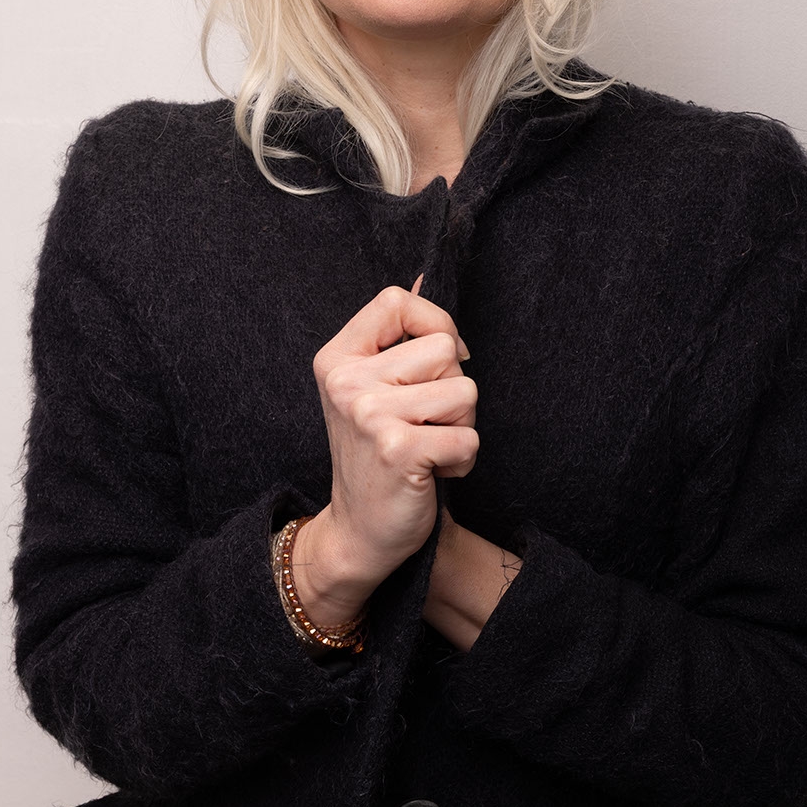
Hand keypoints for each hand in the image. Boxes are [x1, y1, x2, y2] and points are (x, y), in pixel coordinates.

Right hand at [309, 277, 477, 593]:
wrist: (360, 530)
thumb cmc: (377, 454)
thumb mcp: (374, 388)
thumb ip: (398, 337)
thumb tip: (423, 276)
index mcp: (337, 358)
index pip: (396, 300)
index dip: (435, 322)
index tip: (441, 360)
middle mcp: (347, 382)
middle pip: (445, 348)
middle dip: (453, 388)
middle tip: (424, 423)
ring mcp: (369, 414)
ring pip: (465, 392)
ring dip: (461, 426)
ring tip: (428, 446)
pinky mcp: (397, 449)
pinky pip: (468, 438)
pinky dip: (463, 460)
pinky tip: (431, 471)